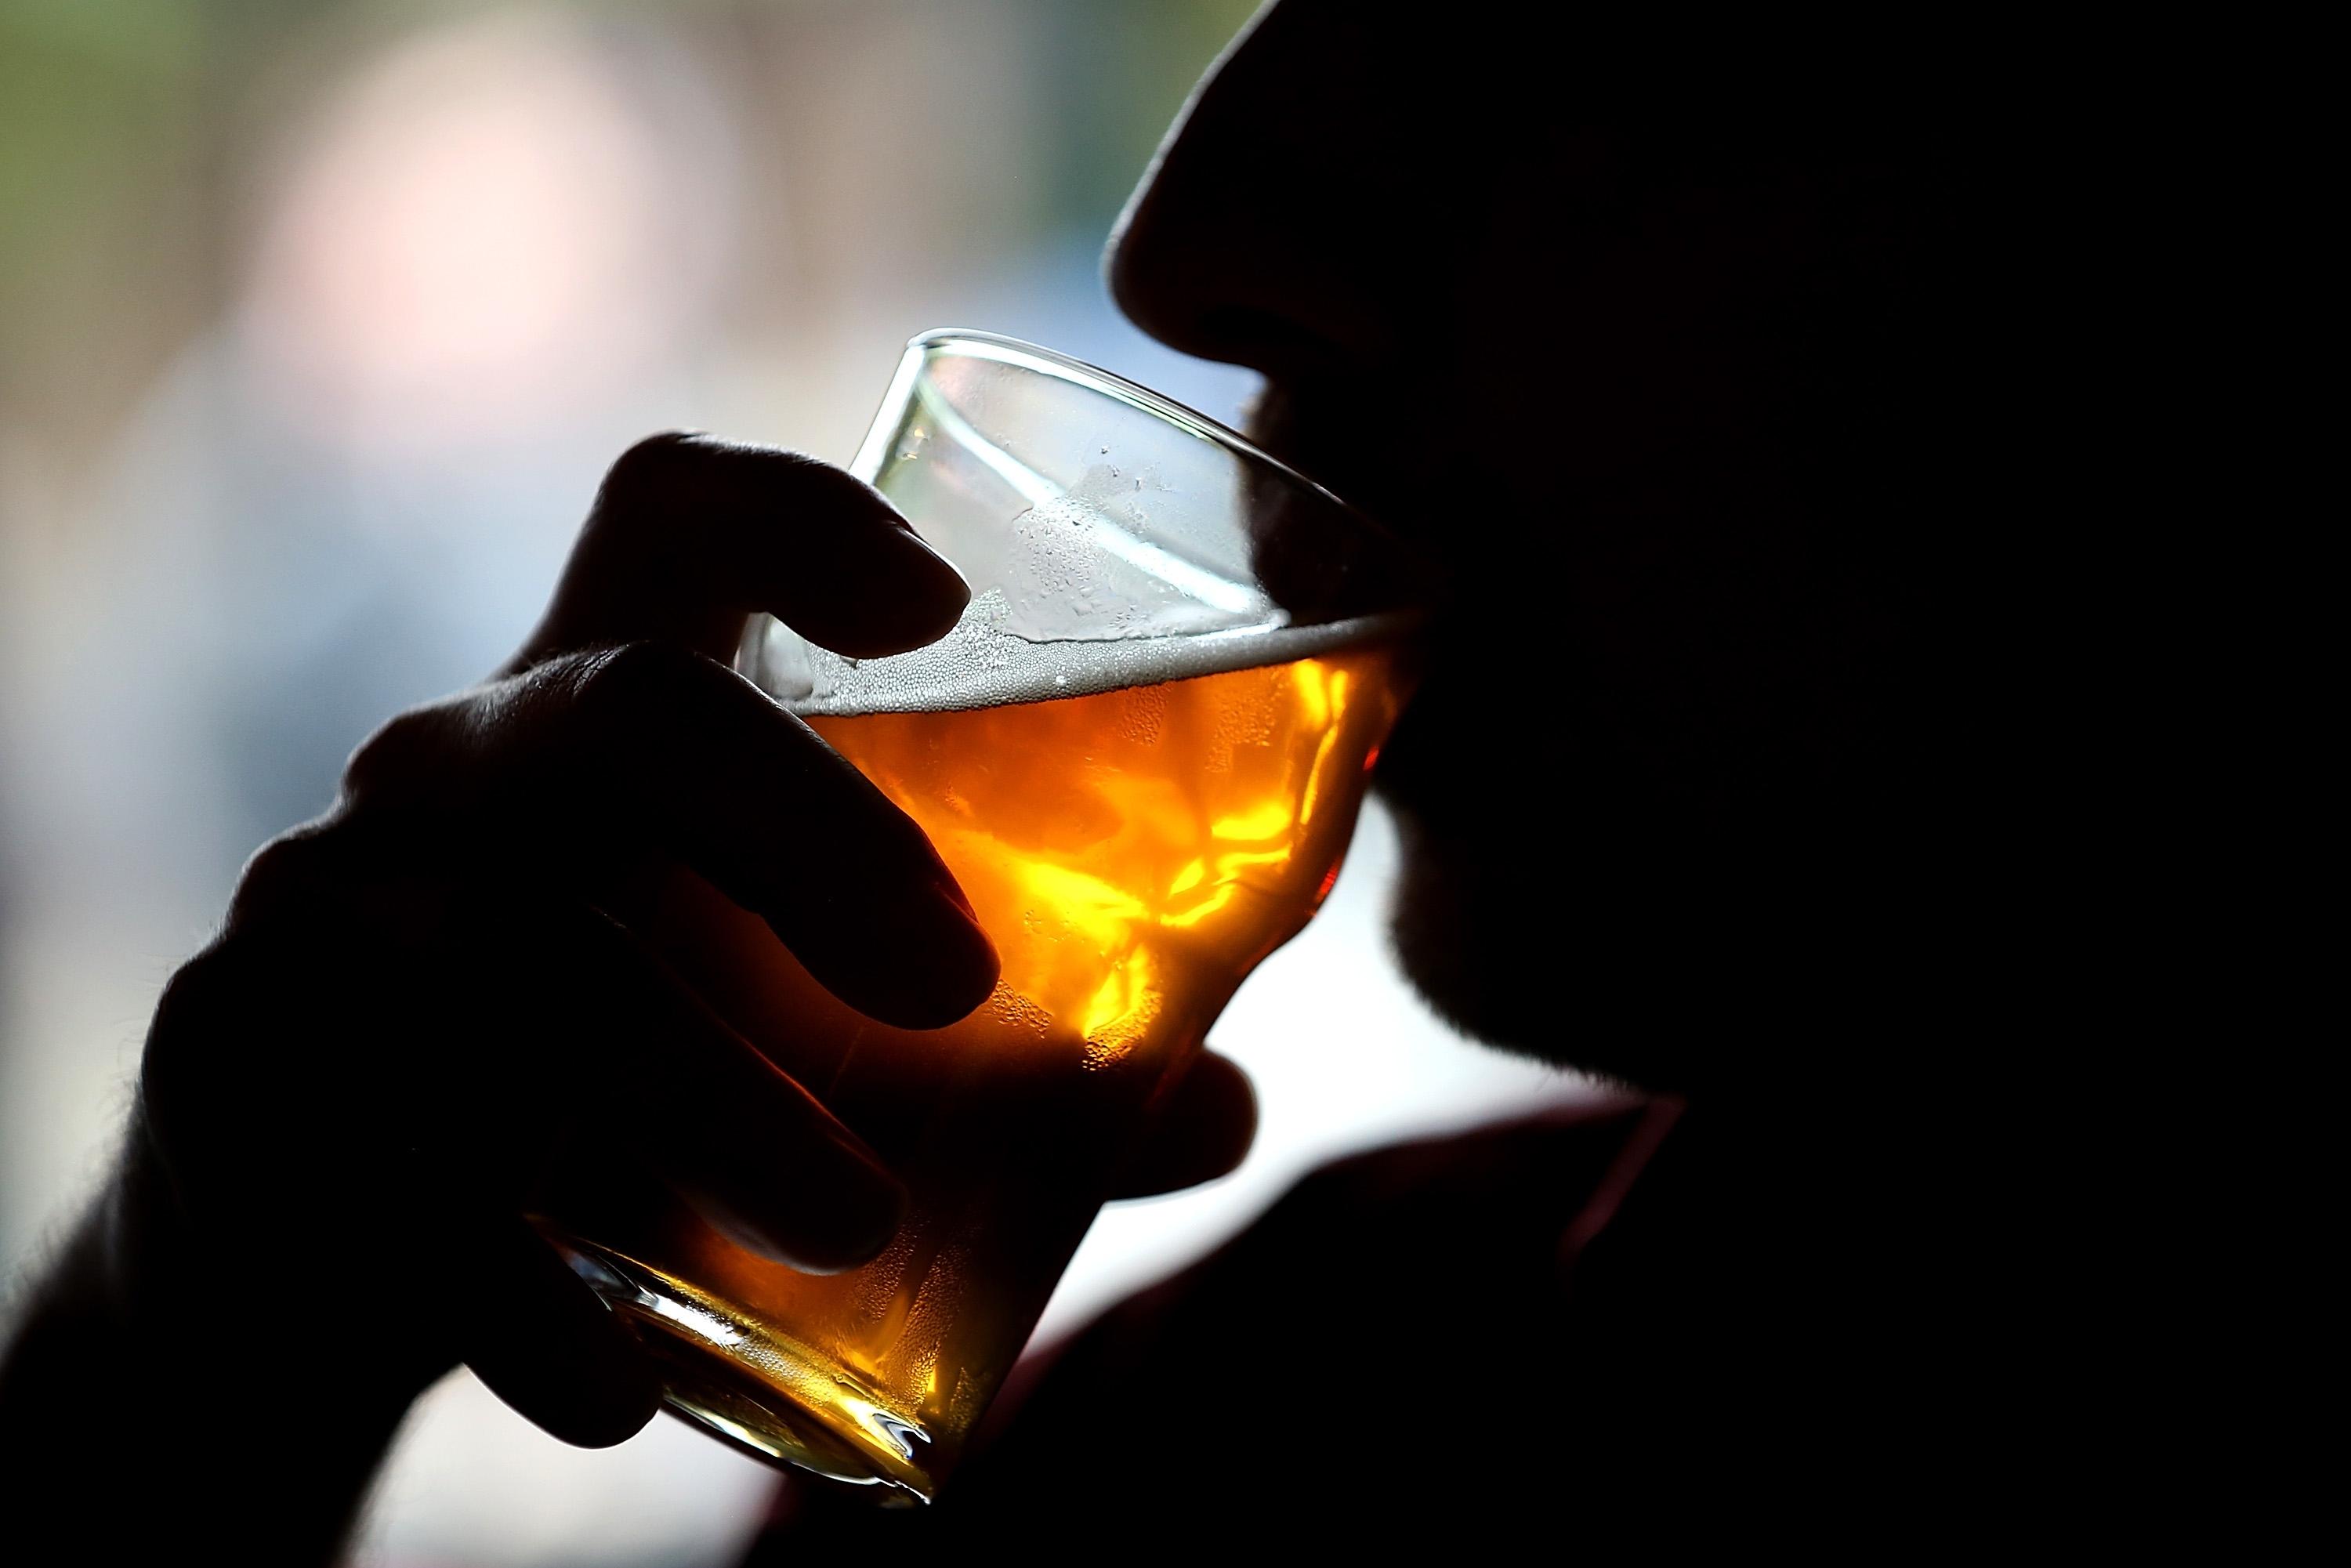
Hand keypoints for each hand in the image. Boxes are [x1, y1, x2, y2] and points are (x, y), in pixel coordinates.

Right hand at [125, 434, 1255, 1449]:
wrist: (312, 1251)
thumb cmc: (598, 1101)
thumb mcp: (786, 1053)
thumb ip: (1004, 1080)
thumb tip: (1219, 1108)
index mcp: (605, 718)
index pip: (671, 522)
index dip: (800, 519)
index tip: (944, 604)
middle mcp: (463, 771)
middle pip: (627, 709)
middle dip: (805, 831)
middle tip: (961, 989)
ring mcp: (332, 901)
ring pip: (526, 960)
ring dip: (707, 1103)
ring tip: (852, 1223)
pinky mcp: (237, 1062)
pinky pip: (391, 1165)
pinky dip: (521, 1293)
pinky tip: (621, 1390)